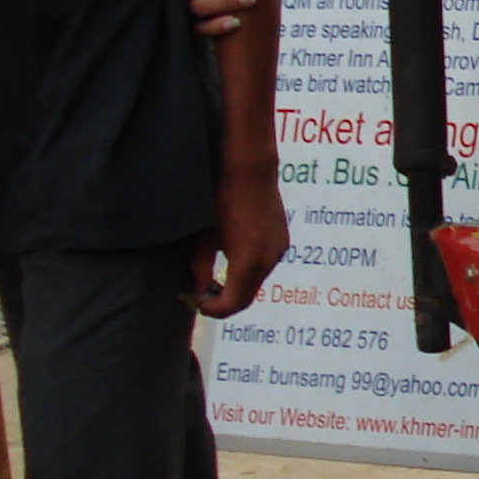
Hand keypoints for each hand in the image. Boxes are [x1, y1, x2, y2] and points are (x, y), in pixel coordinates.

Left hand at [193, 163, 288, 316]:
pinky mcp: (281, 239)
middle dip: (224, 299)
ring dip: (237, 284)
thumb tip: (199, 288)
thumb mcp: (204, 237)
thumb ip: (200, 267)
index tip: (196, 303)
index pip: (234, 303)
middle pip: (247, 295)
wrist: (249, 169)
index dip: (213, 309)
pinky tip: (232, 260)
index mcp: (249, 261)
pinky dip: (248, 271)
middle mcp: (270, 259)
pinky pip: (264, 265)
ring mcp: (279, 249)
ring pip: (257, 280)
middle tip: (202, 295)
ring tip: (214, 279)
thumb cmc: (221, 199)